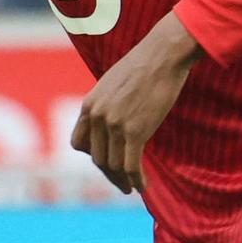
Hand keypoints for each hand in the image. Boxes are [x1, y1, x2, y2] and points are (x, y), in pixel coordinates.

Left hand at [69, 12, 201, 195]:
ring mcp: (115, 125)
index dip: (91, 156)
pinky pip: (131, 165)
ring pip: (114, 165)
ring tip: (131, 187)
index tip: (105, 162)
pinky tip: (142, 187)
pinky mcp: (136, 131)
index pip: (79, 144)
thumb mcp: (112, 84)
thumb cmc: (143, 66)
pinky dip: (136, 180)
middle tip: (121, 182)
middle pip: (97, 158)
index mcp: (89, 105)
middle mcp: (97, 117)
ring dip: (122, 181)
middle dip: (109, 174)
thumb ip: (106, 105)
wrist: (163, 55)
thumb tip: (111, 122)